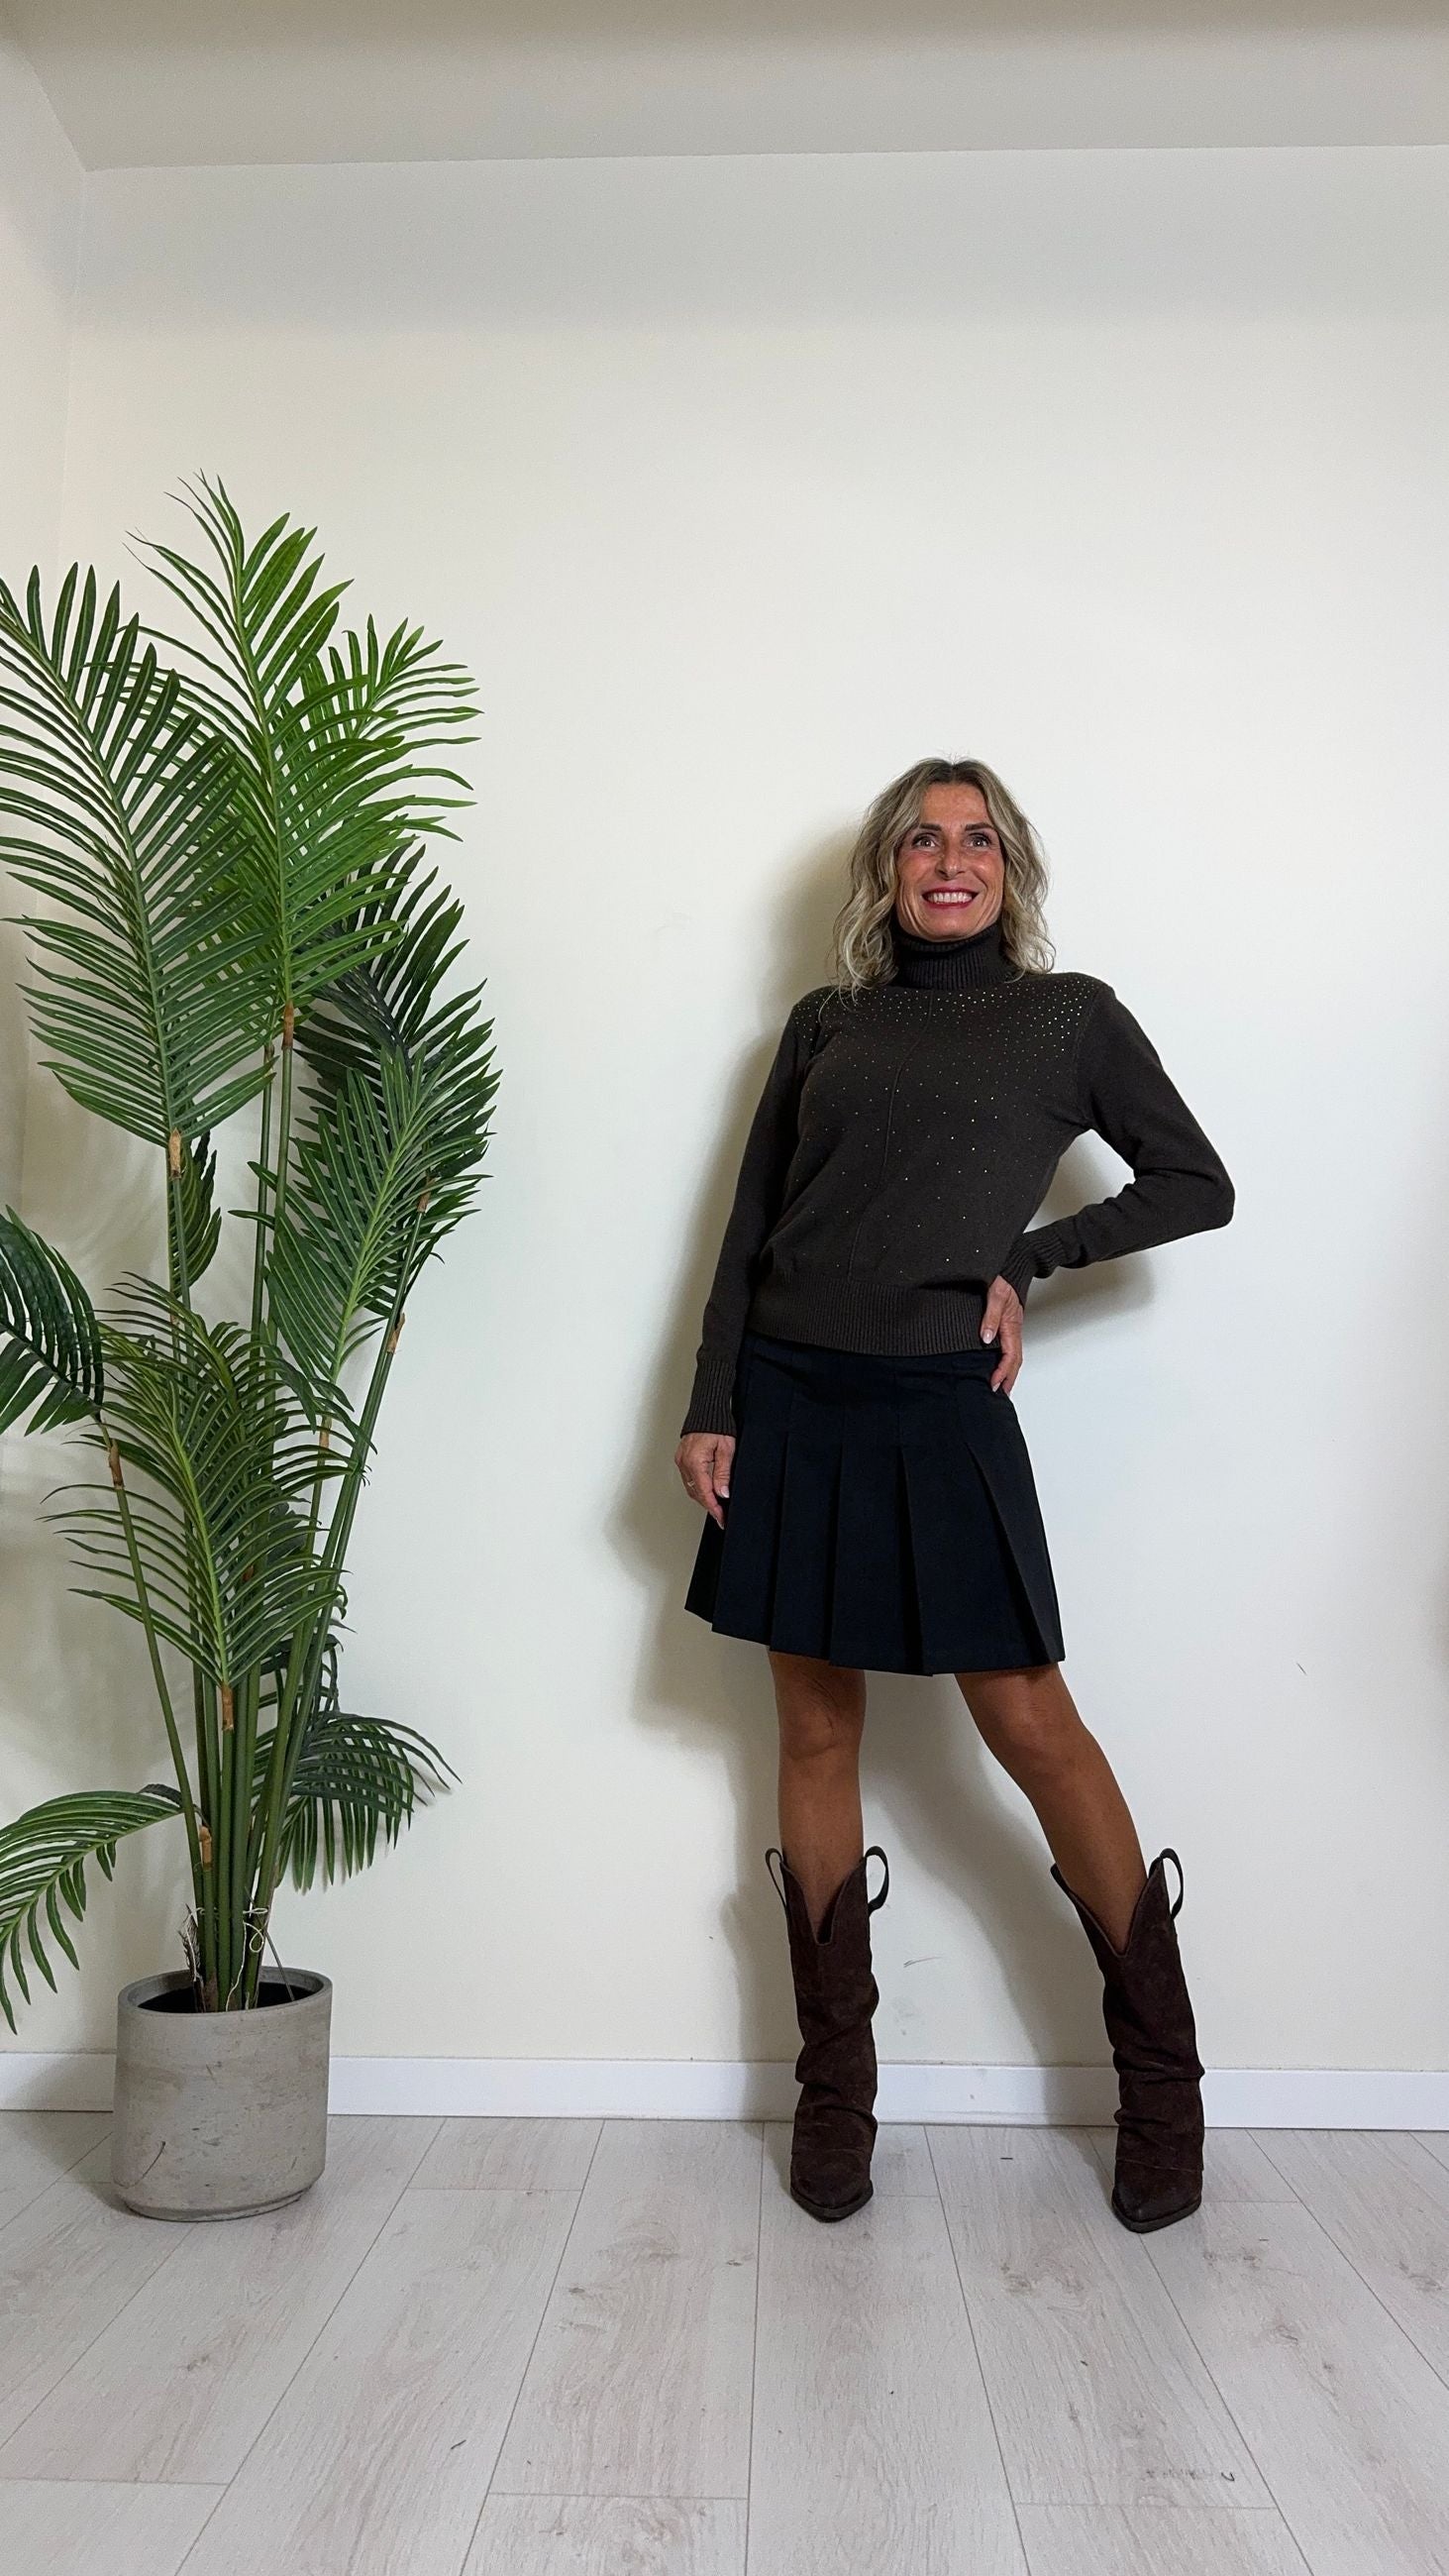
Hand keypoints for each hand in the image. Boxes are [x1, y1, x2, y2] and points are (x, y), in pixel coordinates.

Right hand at [675, 1430, 735, 1528]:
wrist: (707, 1410)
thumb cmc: (717, 1425)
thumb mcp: (726, 1450)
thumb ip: (723, 1474)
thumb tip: (722, 1493)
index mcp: (695, 1462)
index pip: (705, 1493)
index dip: (714, 1508)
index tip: (722, 1518)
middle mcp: (685, 1463)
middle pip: (696, 1493)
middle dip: (709, 1506)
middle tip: (722, 1515)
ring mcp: (681, 1461)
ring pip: (691, 1488)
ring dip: (703, 1498)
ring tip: (716, 1506)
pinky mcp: (681, 1458)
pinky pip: (689, 1479)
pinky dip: (698, 1487)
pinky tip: (707, 1491)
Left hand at [980, 1275, 1024, 1394]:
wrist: (1013, 1266)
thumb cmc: (1004, 1279)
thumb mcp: (995, 1296)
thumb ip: (990, 1317)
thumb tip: (986, 1338)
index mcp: (1012, 1325)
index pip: (1009, 1356)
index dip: (1001, 1372)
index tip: (992, 1383)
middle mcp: (1013, 1329)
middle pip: (1014, 1361)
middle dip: (1007, 1379)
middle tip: (999, 1394)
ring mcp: (1011, 1327)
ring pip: (1012, 1355)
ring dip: (1007, 1372)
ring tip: (1000, 1386)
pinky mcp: (1008, 1324)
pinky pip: (1008, 1347)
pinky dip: (1005, 1360)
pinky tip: (997, 1363)